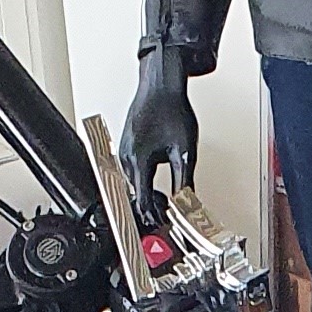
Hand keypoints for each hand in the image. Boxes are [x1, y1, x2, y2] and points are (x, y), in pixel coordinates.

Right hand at [121, 51, 198, 203]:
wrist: (160, 85)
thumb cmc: (170, 109)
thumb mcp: (185, 151)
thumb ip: (184, 181)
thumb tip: (187, 201)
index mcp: (139, 161)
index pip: (142, 200)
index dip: (153, 217)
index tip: (161, 226)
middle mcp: (126, 157)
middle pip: (135, 193)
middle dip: (150, 207)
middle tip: (166, 218)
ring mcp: (124, 150)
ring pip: (133, 182)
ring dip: (147, 192)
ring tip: (163, 201)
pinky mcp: (127, 144)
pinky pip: (132, 169)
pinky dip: (144, 178)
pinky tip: (156, 179)